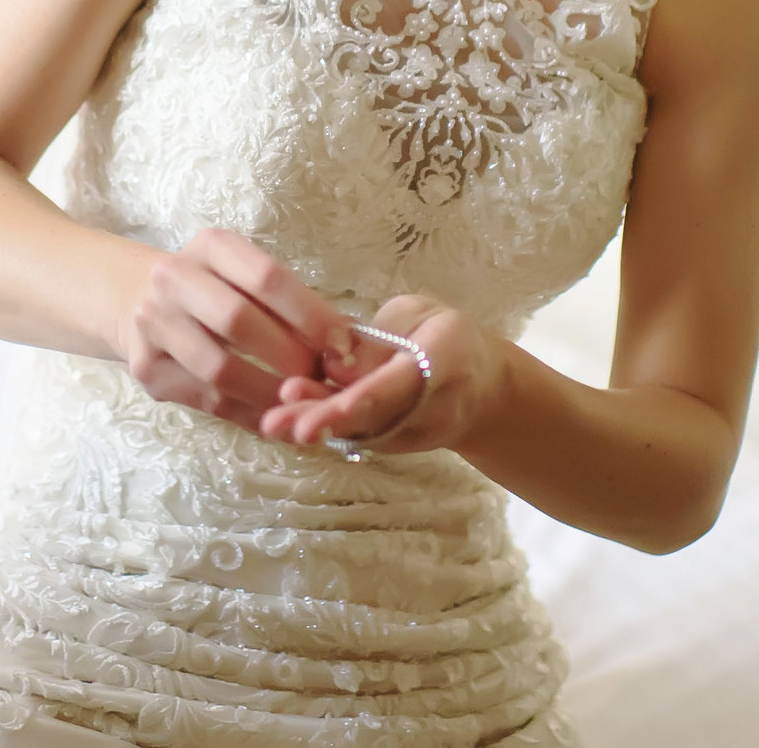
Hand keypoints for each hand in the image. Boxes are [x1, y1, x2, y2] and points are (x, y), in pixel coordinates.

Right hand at [112, 229, 355, 432]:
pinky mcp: (148, 370)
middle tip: (324, 379)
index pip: (265, 276)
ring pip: (219, 369)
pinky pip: (207, 400)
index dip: (310, 314)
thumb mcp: (243, 276)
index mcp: (210, 246)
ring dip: (270, 392)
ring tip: (303, 405)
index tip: (343, 345)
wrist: (135, 297)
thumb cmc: (212, 288)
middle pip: (239, 321)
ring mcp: (154, 324)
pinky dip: (248, 414)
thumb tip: (349, 346)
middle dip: (291, 356)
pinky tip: (276, 418)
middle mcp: (174, 278)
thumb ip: (291, 304)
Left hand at [257, 294, 504, 455]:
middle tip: (280, 422)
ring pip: (363, 434)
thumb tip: (333, 361)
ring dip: (318, 429)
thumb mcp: (420, 314)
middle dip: (328, 420)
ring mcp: (416, 433)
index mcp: (448, 358)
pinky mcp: (395, 444)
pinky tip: (284, 424)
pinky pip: (359, 438)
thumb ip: (379, 337)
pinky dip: (322, 432)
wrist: (485, 391)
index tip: (334, 405)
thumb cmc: (449, 338)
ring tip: (273, 423)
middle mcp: (434, 405)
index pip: (405, 381)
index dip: (367, 396)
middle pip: (378, 417)